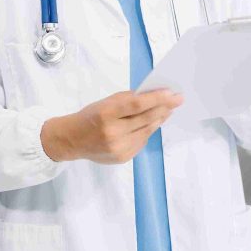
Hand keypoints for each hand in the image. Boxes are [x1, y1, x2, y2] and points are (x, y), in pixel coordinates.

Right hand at [40, 89, 183, 163]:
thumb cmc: (90, 116)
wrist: (72, 140)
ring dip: (159, 119)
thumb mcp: (105, 103)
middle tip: (178, 100)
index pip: (137, 104)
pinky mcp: (123, 157)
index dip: (156, 98)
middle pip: (145, 119)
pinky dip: (148, 131)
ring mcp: (119, 148)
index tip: (171, 93)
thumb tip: (154, 95)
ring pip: (147, 131)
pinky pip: (141, 141)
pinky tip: (152, 123)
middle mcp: (113, 132)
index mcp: (106, 114)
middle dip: (164, 108)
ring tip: (168, 110)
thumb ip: (127, 100)